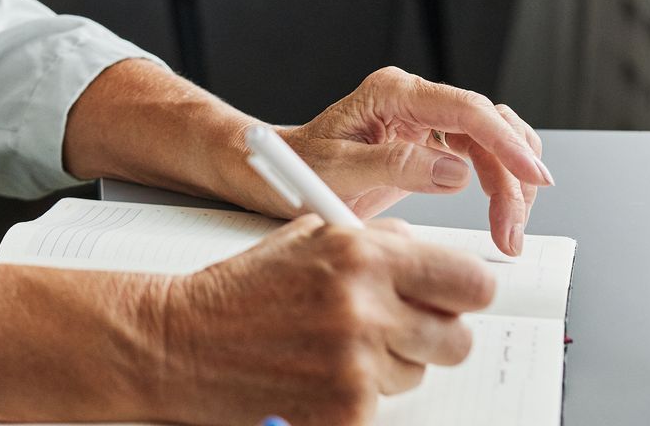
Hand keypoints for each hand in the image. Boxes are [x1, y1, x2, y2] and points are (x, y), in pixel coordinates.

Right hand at [144, 216, 493, 425]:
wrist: (179, 342)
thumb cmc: (238, 292)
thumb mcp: (304, 241)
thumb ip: (372, 244)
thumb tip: (428, 256)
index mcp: (360, 255)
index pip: (470, 281)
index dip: (462, 293)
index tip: (451, 298)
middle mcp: (365, 306)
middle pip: (458, 339)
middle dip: (431, 336)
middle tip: (395, 329)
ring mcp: (357, 363)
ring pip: (418, 375)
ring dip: (387, 366)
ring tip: (331, 349)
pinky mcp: (347, 409)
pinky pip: (384, 406)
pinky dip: (355, 396)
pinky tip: (315, 375)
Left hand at [274, 67, 550, 254]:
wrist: (284, 172)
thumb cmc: (302, 168)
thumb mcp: (338, 171)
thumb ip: (394, 167)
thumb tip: (456, 172)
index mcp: (391, 93)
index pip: (466, 109)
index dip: (505, 142)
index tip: (532, 176)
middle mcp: (414, 99)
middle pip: (490, 126)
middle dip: (512, 177)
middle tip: (512, 228)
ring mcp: (427, 118)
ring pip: (495, 141)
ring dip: (512, 185)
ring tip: (508, 230)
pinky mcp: (433, 142)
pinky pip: (484, 156)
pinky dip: (500, 185)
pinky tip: (502, 214)